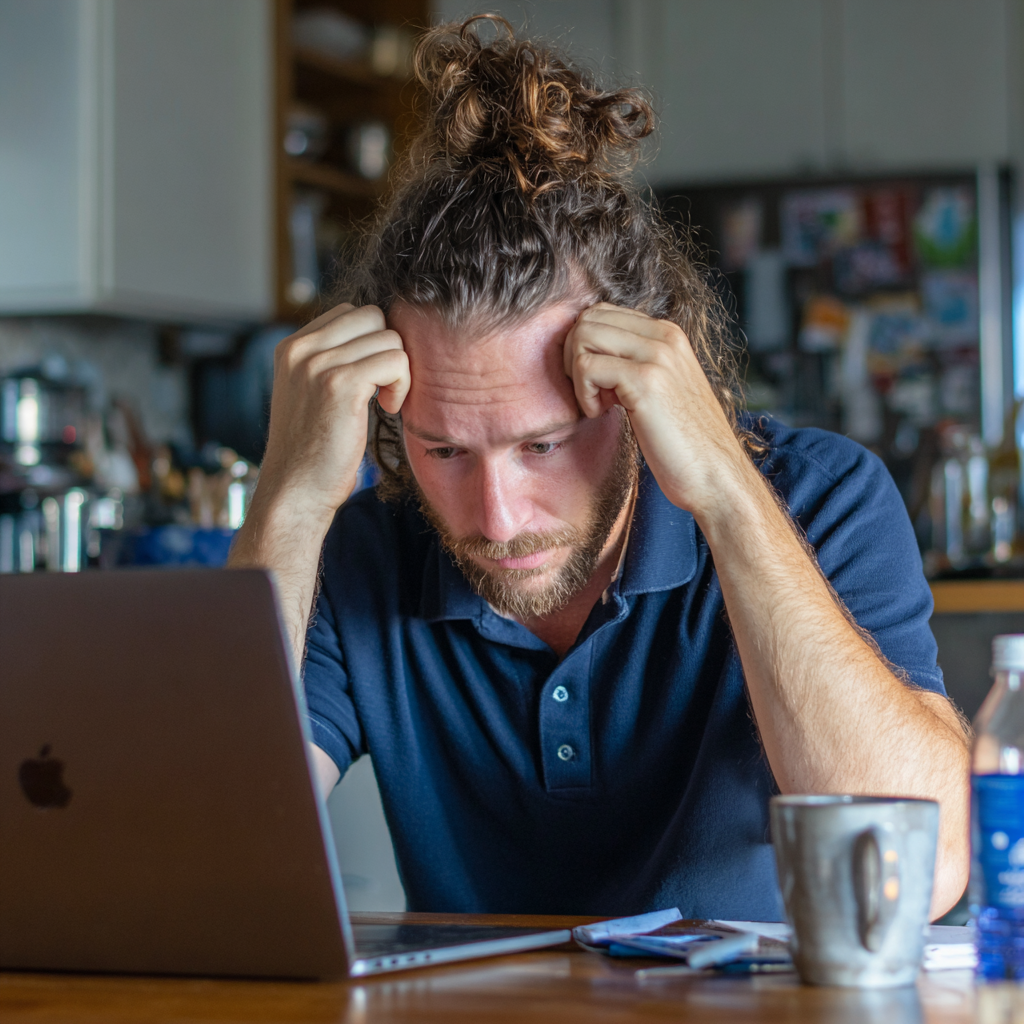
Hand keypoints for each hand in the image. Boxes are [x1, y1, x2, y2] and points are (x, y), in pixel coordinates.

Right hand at [258, 303, 408, 522]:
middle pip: (372, 316)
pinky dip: (402, 385)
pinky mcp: (341, 385)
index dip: (372, 342)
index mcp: (292, 346)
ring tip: (385, 402)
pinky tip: (388, 408)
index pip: (350, 312)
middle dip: (388, 350)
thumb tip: (378, 338)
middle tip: (383, 388)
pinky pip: (395, 361)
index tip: (370, 379)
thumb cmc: (312, 451)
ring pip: (389, 337)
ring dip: (398, 371)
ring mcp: (318, 364)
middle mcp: (300, 348)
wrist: (295, 492)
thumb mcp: (311, 394)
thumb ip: (331, 362)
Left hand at [563, 303, 751, 516]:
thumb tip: (590, 354)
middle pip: (588, 318)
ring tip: (599, 403)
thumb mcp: (660, 388)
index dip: (586, 347)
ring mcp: (657, 356)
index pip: (603, 312)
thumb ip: (633, 363)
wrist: (714, 474)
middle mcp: (664, 336)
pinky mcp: (646, 381)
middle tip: (590, 392)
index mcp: (668, 334)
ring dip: (577, 374)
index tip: (598, 382)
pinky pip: (587, 367)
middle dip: (574, 356)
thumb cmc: (684, 441)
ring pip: (583, 335)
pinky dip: (584, 394)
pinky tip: (603, 414)